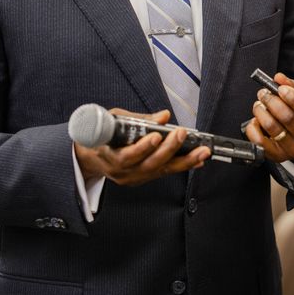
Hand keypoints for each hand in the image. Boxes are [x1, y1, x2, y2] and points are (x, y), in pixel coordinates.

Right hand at [73, 108, 209, 185]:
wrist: (92, 157)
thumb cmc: (102, 135)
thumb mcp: (114, 120)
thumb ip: (139, 119)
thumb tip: (164, 116)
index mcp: (109, 155)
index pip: (126, 156)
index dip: (142, 147)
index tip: (155, 136)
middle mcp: (122, 171)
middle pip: (149, 164)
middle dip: (168, 149)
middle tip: (182, 134)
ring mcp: (134, 177)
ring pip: (161, 170)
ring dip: (184, 161)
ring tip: (202, 151)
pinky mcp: (144, 178)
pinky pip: (165, 172)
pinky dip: (182, 165)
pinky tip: (198, 160)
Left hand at [242, 73, 293, 161]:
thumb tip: (279, 78)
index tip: (281, 89)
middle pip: (289, 119)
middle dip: (272, 101)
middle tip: (264, 92)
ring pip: (273, 128)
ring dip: (261, 111)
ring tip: (259, 104)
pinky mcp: (278, 157)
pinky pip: (260, 142)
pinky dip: (254, 127)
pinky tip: (256, 119)